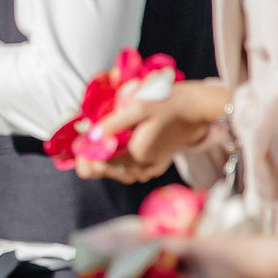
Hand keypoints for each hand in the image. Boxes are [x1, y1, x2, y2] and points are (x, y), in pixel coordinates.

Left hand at [72, 78, 233, 182]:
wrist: (200, 106)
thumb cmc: (169, 102)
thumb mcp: (138, 107)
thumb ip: (113, 123)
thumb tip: (89, 134)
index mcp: (138, 154)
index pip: (104, 164)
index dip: (87, 158)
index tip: (78, 150)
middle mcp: (145, 165)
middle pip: (113, 172)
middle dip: (95, 165)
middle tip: (82, 156)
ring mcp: (155, 165)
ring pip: (125, 175)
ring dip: (110, 168)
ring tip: (97, 156)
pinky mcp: (162, 161)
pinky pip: (138, 173)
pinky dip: (125, 169)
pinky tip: (119, 159)